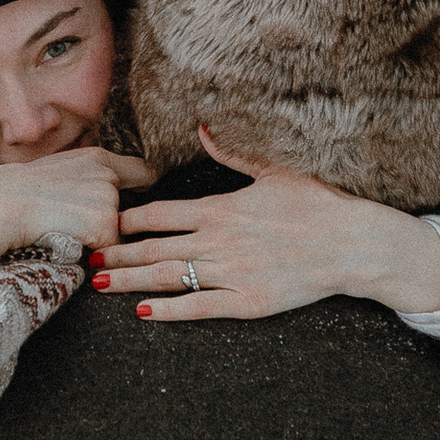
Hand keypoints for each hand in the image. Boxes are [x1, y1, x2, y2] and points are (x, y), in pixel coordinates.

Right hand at [0, 146, 154, 286]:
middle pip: (132, 214)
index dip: (145, 191)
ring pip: (117, 235)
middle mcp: (106, 171)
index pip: (144, 172)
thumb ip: (84, 184)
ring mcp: (106, 194)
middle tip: (70, 225)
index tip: (143, 202)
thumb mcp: (53, 178)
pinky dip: (88, 256)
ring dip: (94, 242)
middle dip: (112, 229)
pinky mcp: (103, 220)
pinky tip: (60, 240)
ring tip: (59, 230)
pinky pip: (108, 253)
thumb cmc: (10, 198)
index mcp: (95, 158)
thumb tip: (106, 204)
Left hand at [91, 131, 439, 325]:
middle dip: (117, 254)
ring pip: (168, 277)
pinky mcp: (247, 301)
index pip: (160, 214)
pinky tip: (143, 312)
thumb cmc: (318, 204)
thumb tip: (204, 126)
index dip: (129, 220)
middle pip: (154, 248)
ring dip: (130, 282)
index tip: (104, 222)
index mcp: (221, 208)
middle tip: (85, 257)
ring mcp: (231, 273)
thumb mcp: (275, 170)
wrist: (353, 244)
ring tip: (100, 284)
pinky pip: (199, 306)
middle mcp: (219, 241)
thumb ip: (233, 152)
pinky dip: (169, 309)